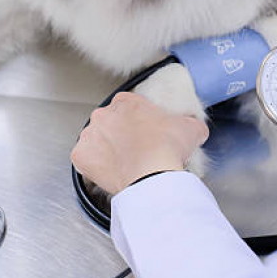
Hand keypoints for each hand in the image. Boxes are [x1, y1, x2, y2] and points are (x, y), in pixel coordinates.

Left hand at [71, 93, 209, 195]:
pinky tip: (110, 172)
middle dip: (120, 134)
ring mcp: (90, 135)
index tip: (144, 131)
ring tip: (124, 164)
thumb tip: (195, 127)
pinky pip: (84, 160)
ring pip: (95, 140)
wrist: (152, 175)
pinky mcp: (80, 156)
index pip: (128, 106)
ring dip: (106, 150)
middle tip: (135, 150)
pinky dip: (94, 166)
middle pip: (109, 122)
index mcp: (126, 102)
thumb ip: (190, 122)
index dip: (137, 120)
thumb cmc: (167, 148)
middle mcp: (104, 114)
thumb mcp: (190, 128)